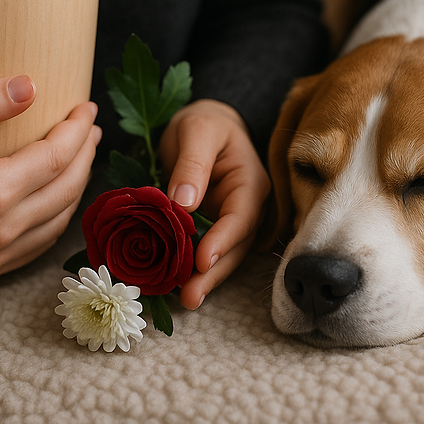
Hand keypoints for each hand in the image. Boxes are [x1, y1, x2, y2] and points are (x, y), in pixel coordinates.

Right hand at [0, 75, 101, 282]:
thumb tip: (31, 85)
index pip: (57, 157)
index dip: (78, 130)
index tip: (86, 108)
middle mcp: (2, 231)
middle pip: (68, 189)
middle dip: (85, 154)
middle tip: (90, 129)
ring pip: (60, 219)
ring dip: (77, 186)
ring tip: (81, 156)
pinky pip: (40, 244)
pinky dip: (57, 216)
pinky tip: (58, 195)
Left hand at [158, 99, 270, 308]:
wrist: (202, 124)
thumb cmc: (204, 123)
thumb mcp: (197, 131)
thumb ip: (191, 164)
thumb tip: (183, 201)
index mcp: (250, 183)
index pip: (241, 217)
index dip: (224, 241)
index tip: (202, 260)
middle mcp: (246, 207)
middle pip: (234, 246)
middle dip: (213, 273)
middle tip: (189, 296)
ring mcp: (228, 221)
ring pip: (221, 256)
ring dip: (203, 279)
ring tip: (183, 300)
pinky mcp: (211, 229)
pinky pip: (202, 251)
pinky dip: (190, 269)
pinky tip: (173, 285)